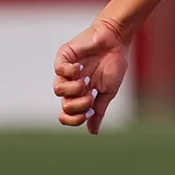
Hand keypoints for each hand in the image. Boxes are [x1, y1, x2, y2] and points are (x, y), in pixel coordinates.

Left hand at [54, 17, 131, 134]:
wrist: (116, 41)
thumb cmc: (114, 65)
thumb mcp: (108, 92)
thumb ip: (99, 111)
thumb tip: (93, 132)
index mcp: (82, 95)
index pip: (69, 114)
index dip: (74, 119)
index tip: (87, 114)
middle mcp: (72, 85)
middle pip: (64, 104)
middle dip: (78, 105)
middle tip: (90, 96)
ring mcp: (66, 71)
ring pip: (58, 89)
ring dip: (73, 89)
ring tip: (85, 81)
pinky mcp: (64, 57)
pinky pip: (58, 70)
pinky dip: (70, 72)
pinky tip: (80, 67)